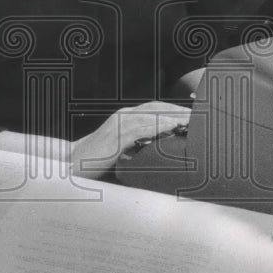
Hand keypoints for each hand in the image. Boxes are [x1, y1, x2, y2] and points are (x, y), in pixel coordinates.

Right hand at [70, 101, 189, 178]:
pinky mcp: (116, 138)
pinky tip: (173, 127)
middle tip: (201, 114)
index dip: (175, 108)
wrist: (71, 165)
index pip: (155, 108)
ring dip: (174, 116)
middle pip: (157, 107)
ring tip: (193, 120)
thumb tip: (161, 148)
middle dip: (179, 110)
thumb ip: (137, 143)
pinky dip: (159, 126)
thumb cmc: (96, 160)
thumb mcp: (120, 148)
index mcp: (125, 117)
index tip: (194, 113)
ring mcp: (118, 125)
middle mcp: (122, 116)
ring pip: (152, 115)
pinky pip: (141, 129)